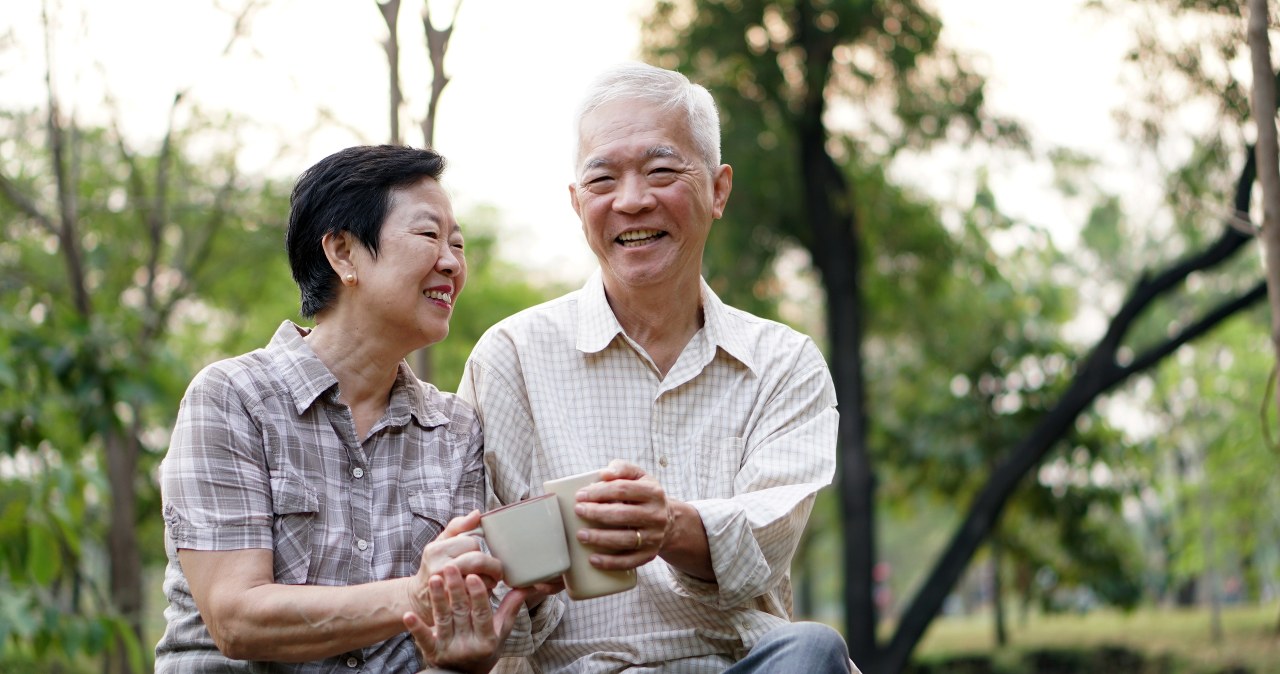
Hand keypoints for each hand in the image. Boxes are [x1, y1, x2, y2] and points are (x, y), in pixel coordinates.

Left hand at [403, 566, 525, 673]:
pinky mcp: (432, 652)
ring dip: (438, 600)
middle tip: (451, 567)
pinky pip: (423, 640)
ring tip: (434, 579)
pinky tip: (408, 615)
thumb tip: (526, 586)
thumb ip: (510, 608)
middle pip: (460, 613)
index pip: (482, 614)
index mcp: (487, 639)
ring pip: (443, 620)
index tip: (473, 576)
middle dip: (455, 589)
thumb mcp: (501, 632)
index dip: (477, 596)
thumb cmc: (486, 650)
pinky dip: (416, 628)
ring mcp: (449, 648)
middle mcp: (468, 644)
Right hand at [416, 511, 503, 594]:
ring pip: (481, 579)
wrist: (420, 597)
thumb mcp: (441, 543)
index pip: (471, 543)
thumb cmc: (435, 566)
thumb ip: (458, 526)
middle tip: (496, 570)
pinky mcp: (453, 605)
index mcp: (435, 550)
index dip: (479, 549)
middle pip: (478, 560)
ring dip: (490, 580)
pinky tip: (481, 592)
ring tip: (489, 581)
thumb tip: (477, 514)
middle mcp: (438, 568)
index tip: (480, 554)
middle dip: (492, 565)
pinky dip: (485, 593)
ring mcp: (444, 588)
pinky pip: (478, 596)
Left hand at [571, 459, 670, 570]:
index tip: (580, 495)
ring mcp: (654, 537)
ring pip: (625, 539)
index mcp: (653, 492)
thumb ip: (622, 469)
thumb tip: (604, 473)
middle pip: (623, 514)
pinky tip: (593, 560)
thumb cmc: (644, 496)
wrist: (669, 522)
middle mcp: (656, 515)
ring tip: (581, 535)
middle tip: (578, 511)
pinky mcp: (649, 555)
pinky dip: (610, 562)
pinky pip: (629, 562)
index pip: (623, 489)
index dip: (599, 492)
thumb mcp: (639, 477)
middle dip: (596, 513)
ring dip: (600, 538)